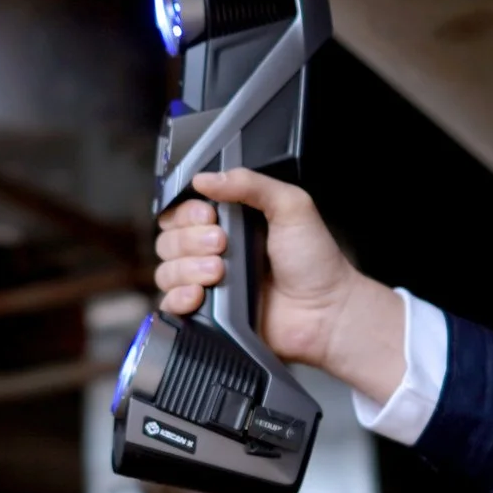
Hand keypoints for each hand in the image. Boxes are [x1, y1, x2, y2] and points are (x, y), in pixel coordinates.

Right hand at [152, 167, 406, 402]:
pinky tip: (199, 294)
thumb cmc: (315, 262)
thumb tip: (205, 178)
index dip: (187, 212)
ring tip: (219, 273)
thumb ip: (251, 183)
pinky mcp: (206, 314)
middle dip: (190, 240)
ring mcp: (208, 284)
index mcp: (230, 222)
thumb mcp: (291, 206)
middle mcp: (214, 251)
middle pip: (169, 240)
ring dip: (187, 268)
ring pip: (166, 271)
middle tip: (222, 244)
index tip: (208, 216)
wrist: (326, 313)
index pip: (182, 211)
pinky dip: (178, 298)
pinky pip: (170, 305)